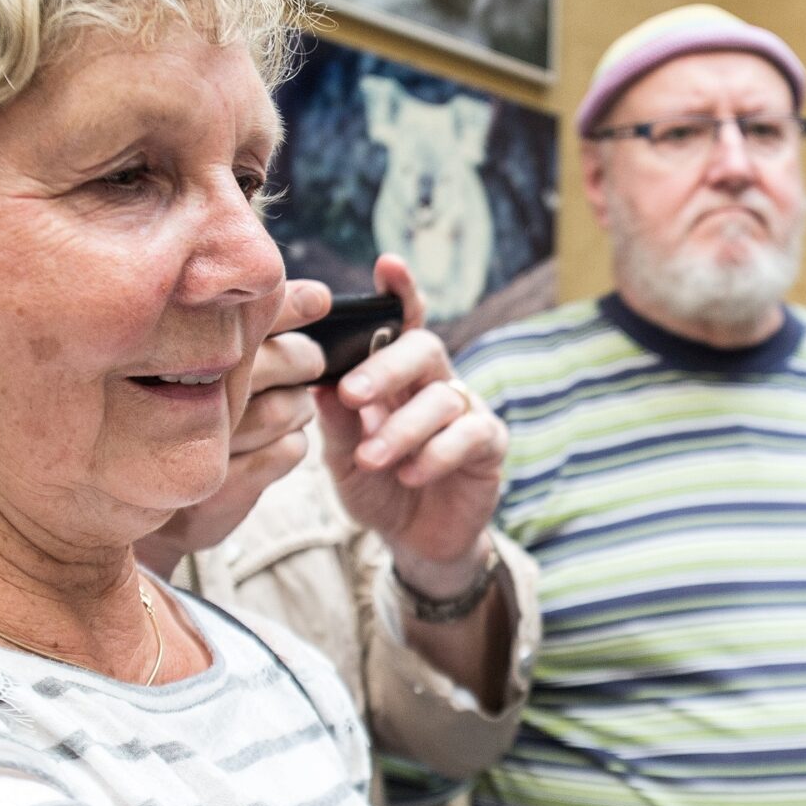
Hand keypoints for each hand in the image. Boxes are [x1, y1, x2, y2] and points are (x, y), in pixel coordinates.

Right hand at [136, 280, 331, 578]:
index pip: (250, 316)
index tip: (320, 300)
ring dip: (299, 405)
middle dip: (305, 359)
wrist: (141, 500)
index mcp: (180, 351)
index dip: (291, 306)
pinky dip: (292, 444)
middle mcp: (194, 391)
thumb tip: (318, 295)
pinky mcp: (229, 482)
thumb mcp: (197, 360)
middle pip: (287, 360)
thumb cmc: (171, 414)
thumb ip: (251, 322)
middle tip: (307, 361)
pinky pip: (291, 449)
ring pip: (292, 406)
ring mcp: (211, 439)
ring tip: (287, 405)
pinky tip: (273, 442)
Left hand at [316, 253, 508, 592]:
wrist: (415, 540)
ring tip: (371, 460)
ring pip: (440, 398)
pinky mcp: (490, 444)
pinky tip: (411, 475)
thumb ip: (337, 421)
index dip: (400, 291)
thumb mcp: (343, 458)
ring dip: (401, 429)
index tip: (387, 265)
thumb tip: (315, 380)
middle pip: (423, 348)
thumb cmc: (378, 487)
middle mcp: (435, 382)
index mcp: (397, 375)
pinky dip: (436, 454)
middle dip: (386, 368)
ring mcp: (466, 410)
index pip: (401, 322)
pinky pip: (469, 435)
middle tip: (352, 394)